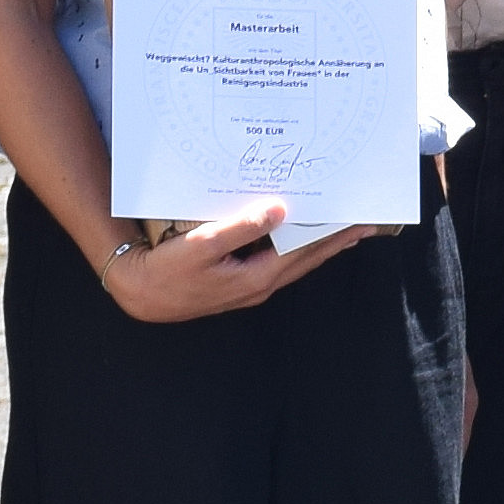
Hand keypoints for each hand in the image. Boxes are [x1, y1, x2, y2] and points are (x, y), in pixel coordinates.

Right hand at [94, 205, 383, 323]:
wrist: (141, 293)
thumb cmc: (168, 270)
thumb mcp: (204, 245)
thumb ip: (243, 227)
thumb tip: (281, 210)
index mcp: (256, 277)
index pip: (305, 252)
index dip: (333, 237)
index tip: (358, 223)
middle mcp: (258, 285)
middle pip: (305, 259)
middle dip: (334, 242)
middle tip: (362, 225)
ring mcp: (248, 286)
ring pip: (292, 263)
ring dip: (316, 246)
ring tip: (339, 231)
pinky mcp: (237, 282)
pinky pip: (275, 262)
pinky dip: (292, 249)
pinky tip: (295, 238)